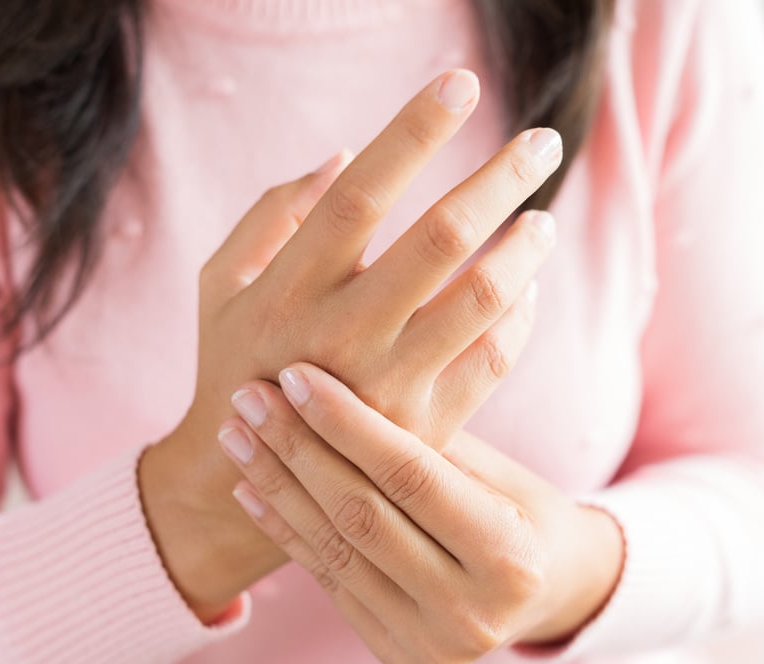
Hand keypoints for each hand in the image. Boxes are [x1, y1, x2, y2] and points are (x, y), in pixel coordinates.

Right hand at [139, 69, 563, 618]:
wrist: (251, 479)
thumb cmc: (235, 359)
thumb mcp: (221, 282)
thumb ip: (272, 214)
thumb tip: (345, 155)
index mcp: (289, 287)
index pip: (362, 193)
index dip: (415, 132)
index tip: (462, 84)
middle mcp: (340, 335)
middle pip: (441, 238)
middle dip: (500, 177)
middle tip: (542, 141)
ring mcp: (388, 387)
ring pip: (482, 300)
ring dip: (525, 248)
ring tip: (542, 219)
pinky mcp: (426, 428)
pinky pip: (495, 358)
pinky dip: (520, 314)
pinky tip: (526, 287)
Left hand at [219, 363, 624, 663]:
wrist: (548, 591)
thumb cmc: (523, 508)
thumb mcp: (496, 467)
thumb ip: (430, 440)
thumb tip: (346, 368)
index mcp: (510, 556)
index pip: (412, 477)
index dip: (348, 423)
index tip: (296, 374)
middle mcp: (472, 612)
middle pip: (364, 516)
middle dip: (298, 449)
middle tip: (249, 395)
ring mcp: (433, 645)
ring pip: (337, 551)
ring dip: (277, 488)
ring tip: (237, 434)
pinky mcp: (399, 658)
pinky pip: (330, 583)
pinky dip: (287, 532)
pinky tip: (250, 487)